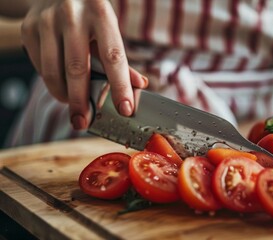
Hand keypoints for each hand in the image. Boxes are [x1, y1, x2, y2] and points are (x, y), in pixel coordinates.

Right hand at [21, 0, 147, 129]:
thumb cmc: (89, 15)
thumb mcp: (109, 29)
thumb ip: (121, 59)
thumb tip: (139, 85)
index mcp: (101, 14)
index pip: (113, 57)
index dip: (120, 86)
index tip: (125, 109)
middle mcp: (72, 15)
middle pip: (78, 69)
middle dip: (81, 101)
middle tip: (84, 122)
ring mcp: (46, 21)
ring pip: (53, 72)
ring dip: (63, 96)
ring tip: (73, 105)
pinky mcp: (28, 29)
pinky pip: (39, 67)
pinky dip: (51, 81)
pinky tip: (60, 81)